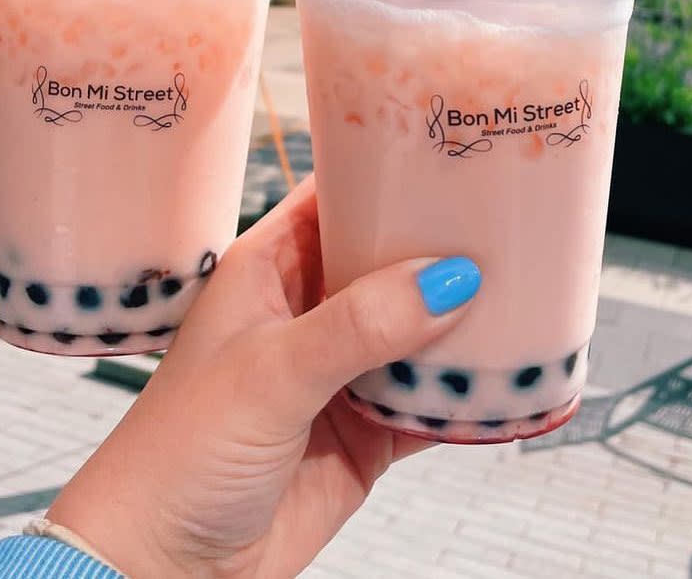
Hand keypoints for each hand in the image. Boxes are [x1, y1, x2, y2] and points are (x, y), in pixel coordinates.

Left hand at [46, 178, 480, 578]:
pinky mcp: (364, 432)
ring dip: (461, 322)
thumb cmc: (178, 455)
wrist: (164, 569)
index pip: (334, 196)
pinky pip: (427, 402)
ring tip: (527, 294)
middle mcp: (308, 311)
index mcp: (269, 269)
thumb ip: (357, 325)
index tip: (448, 155)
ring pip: (416, 329)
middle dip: (440, 247)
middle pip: (388, 259)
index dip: (386, 172)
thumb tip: (447, 281)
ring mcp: (340, 372)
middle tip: (508, 225)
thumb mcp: (270, 372)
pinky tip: (506, 383)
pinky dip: (463, 396)